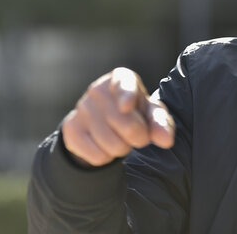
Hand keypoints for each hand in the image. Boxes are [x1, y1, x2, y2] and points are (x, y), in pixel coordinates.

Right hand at [61, 67, 175, 166]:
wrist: (104, 121)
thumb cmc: (136, 113)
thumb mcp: (151, 113)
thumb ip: (161, 123)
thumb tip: (166, 140)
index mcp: (121, 78)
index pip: (123, 84)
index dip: (126, 95)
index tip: (126, 106)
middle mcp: (98, 89)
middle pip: (126, 125)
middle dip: (139, 137)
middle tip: (138, 135)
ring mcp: (82, 108)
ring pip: (111, 145)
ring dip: (122, 149)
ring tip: (120, 138)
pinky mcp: (71, 128)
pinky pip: (96, 156)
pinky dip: (107, 158)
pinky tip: (105, 145)